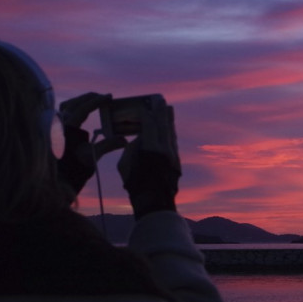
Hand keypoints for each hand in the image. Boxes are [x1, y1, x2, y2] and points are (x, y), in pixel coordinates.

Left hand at [54, 92, 109, 192]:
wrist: (59, 175)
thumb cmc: (74, 165)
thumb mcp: (92, 155)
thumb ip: (107, 145)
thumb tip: (124, 140)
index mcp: (67, 128)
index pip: (83, 108)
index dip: (97, 101)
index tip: (109, 97)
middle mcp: (60, 123)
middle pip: (74, 103)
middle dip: (90, 98)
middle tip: (104, 97)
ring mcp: (56, 125)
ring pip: (68, 105)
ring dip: (81, 101)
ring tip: (94, 101)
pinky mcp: (56, 128)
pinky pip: (65, 111)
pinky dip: (75, 107)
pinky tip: (83, 110)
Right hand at [118, 100, 180, 215]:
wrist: (155, 202)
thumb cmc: (135, 183)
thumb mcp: (126, 164)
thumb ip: (133, 148)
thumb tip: (141, 140)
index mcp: (151, 147)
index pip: (149, 123)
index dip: (145, 113)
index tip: (142, 107)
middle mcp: (165, 148)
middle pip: (163, 124)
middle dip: (161, 111)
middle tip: (160, 99)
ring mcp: (173, 154)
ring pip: (171, 132)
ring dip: (168, 120)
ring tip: (166, 109)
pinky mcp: (176, 161)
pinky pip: (173, 141)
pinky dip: (170, 133)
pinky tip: (168, 129)